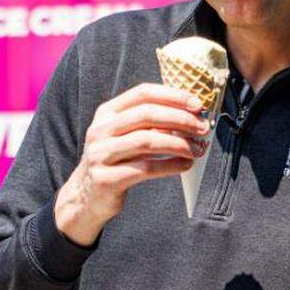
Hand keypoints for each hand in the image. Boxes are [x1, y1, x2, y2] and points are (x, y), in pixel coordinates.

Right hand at [54, 83, 210, 245]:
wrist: (86, 196)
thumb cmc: (116, 160)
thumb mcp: (124, 135)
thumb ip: (150, 123)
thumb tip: (193, 116)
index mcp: (107, 112)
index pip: (143, 93)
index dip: (173, 96)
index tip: (198, 105)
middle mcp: (101, 129)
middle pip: (146, 115)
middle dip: (180, 119)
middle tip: (203, 128)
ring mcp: (101, 154)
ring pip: (147, 141)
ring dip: (178, 143)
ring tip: (198, 149)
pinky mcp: (106, 179)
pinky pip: (145, 168)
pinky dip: (170, 166)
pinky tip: (185, 165)